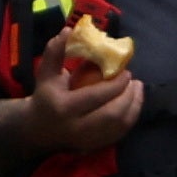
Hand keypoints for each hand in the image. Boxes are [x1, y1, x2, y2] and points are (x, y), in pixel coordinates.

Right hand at [5, 59, 140, 156]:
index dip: (115, 84)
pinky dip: (129, 119)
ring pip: (119, 127)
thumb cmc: (44, 96)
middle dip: (129, 97)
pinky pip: (119, 134)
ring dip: (134, 108)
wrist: (37, 129)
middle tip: (135, 81)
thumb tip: (68, 30)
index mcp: (64, 107)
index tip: (126, 72)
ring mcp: (87, 140)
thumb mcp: (46, 72)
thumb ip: (55, 51)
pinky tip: (132, 105)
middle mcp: (77, 127)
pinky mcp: (95, 146)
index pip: (96, 96)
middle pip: (112, 115)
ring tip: (138, 90)